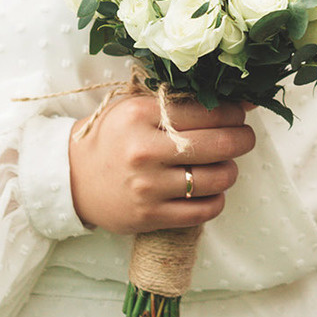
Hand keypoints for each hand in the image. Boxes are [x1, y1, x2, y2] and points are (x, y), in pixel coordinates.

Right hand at [67, 95, 257, 234]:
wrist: (72, 178)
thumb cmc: (112, 138)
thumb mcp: (136, 108)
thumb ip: (183, 101)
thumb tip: (242, 100)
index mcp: (140, 116)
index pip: (208, 112)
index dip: (234, 113)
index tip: (240, 114)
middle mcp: (144, 151)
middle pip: (219, 144)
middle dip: (243, 139)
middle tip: (244, 138)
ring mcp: (148, 187)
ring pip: (218, 179)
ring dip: (230, 171)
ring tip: (223, 165)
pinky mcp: (150, 216)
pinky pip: (205, 210)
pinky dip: (217, 199)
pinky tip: (209, 190)